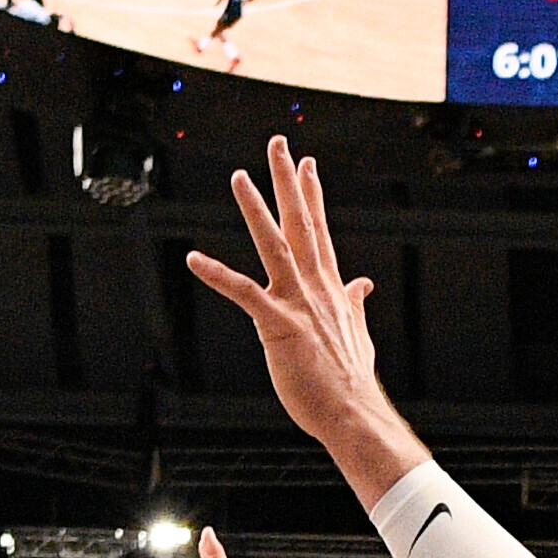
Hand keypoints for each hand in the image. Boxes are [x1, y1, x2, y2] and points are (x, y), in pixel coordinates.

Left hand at [179, 140, 415, 488]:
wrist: (353, 413)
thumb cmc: (349, 381)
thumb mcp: (356, 334)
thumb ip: (355, 305)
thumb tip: (364, 284)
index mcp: (330, 288)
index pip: (319, 231)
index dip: (311, 195)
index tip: (307, 164)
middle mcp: (315, 287)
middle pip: (300, 223)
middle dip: (288, 182)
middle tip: (278, 144)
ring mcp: (297, 303)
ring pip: (274, 245)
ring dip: (256, 209)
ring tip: (239, 177)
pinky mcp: (278, 326)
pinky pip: (243, 293)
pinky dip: (217, 274)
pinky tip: (194, 258)